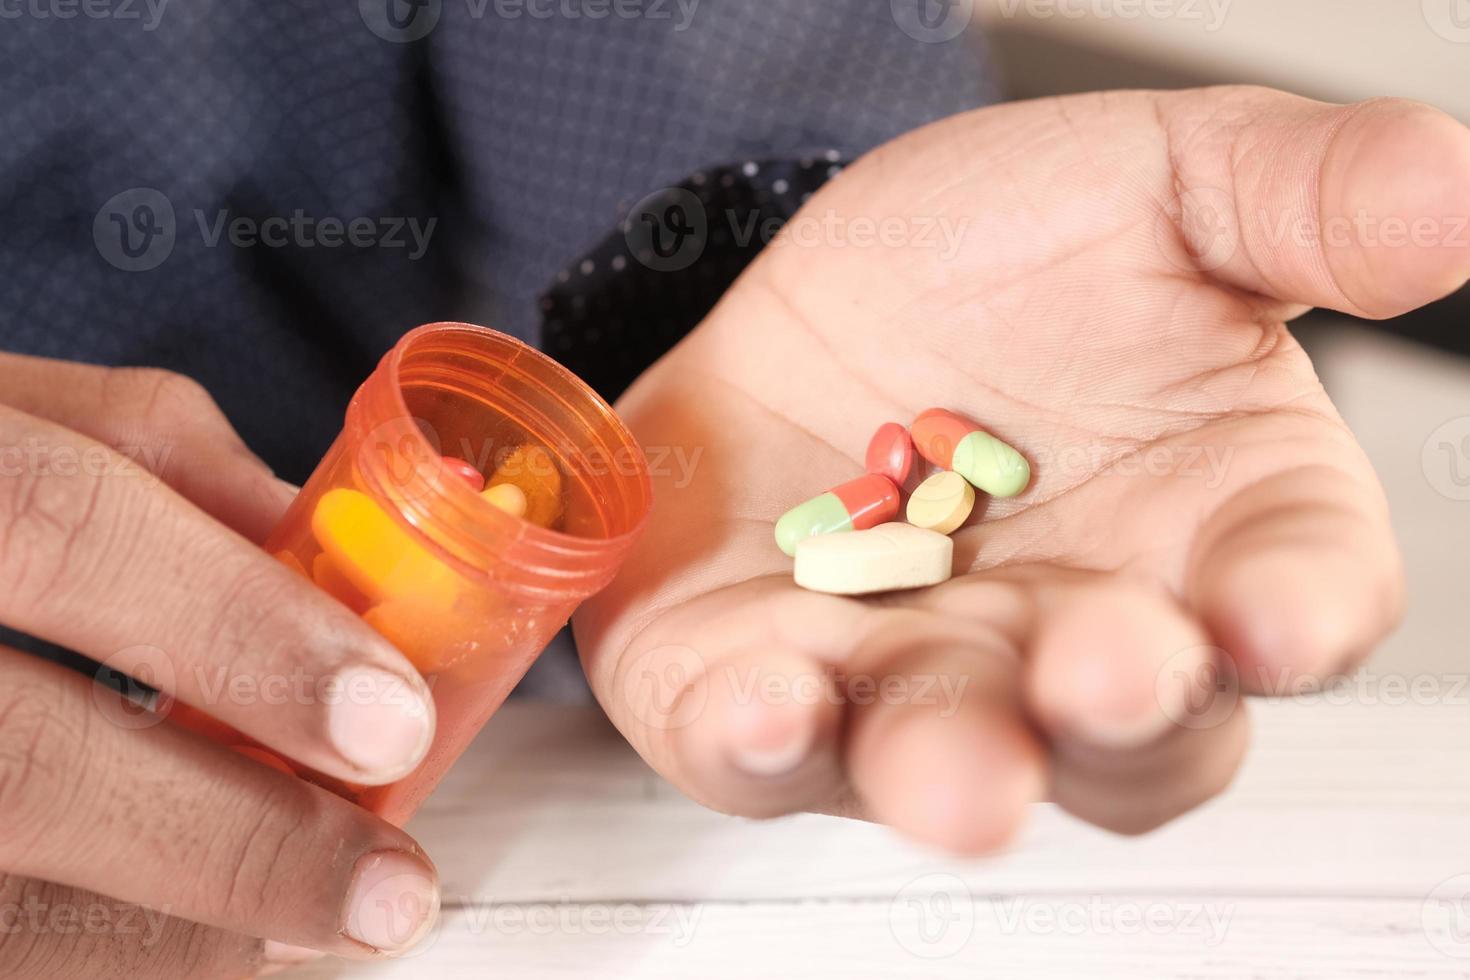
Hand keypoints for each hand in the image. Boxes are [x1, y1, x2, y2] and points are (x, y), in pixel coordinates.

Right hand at [0, 357, 440, 975]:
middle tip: (384, 886)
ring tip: (309, 931)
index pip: (52, 528)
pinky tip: (176, 937)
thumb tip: (310, 538)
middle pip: (17, 767)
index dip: (235, 629)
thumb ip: (134, 445)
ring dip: (164, 935)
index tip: (390, 718)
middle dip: (227, 842)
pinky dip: (81, 955)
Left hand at [574, 86, 1469, 850]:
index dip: (1300, 612)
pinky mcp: (766, 684)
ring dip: (946, 767)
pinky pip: (764, 743)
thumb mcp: (1151, 190)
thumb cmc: (997, 259)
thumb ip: (1292, 200)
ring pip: (946, 757)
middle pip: (1127, 730)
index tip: (1284, 614)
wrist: (813, 290)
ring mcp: (915, 675)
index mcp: (1208, 527)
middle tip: (1110, 676)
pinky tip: (759, 703)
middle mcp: (1072, 635)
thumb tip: (1455, 191)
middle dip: (1121, 713)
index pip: (1293, 595)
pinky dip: (760, 738)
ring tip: (941, 766)